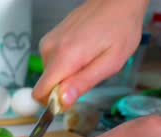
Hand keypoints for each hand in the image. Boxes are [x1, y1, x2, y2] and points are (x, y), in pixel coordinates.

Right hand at [32, 0, 148, 108]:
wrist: (117, 0)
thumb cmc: (120, 28)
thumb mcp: (110, 63)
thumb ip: (83, 83)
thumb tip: (62, 101)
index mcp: (64, 57)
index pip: (40, 93)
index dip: (53, 102)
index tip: (71, 99)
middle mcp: (50, 49)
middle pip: (46, 85)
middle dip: (65, 87)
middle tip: (90, 73)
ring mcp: (48, 42)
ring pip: (50, 74)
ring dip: (67, 74)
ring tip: (89, 59)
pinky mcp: (49, 39)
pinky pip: (52, 62)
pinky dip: (66, 63)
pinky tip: (83, 51)